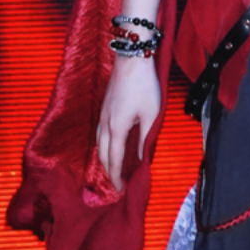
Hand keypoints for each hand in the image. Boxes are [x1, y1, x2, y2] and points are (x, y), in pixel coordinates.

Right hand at [95, 52, 160, 191]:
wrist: (131, 59)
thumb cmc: (144, 86)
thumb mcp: (150, 114)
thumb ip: (144, 138)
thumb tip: (142, 158)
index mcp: (116, 129)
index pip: (114, 161)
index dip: (116, 178)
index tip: (120, 190)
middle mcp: (105, 124)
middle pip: (103, 154)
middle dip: (109, 172)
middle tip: (116, 184)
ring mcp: (102, 114)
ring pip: (99, 143)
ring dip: (105, 158)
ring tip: (113, 168)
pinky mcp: (104, 106)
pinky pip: (99, 132)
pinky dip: (103, 145)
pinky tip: (110, 144)